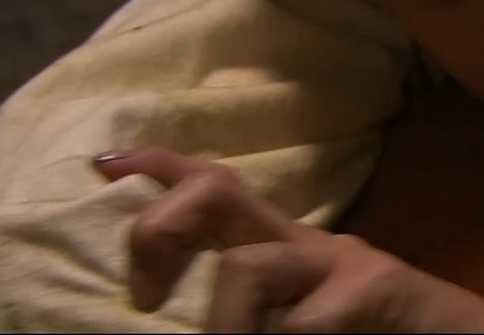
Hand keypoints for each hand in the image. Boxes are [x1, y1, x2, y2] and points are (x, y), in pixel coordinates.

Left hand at [92, 147, 483, 331]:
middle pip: (221, 193)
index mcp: (287, 250)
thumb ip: (256, 310)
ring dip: (224, 326)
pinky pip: (307, 323)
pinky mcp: (374, 294)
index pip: (216, 187)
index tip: (105, 165)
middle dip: (162, 226)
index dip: (160, 169)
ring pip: (250, 267)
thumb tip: (172, 311)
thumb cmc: (378, 332)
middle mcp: (309, 246)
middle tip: (143, 292)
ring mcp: (344, 267)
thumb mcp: (300, 318)